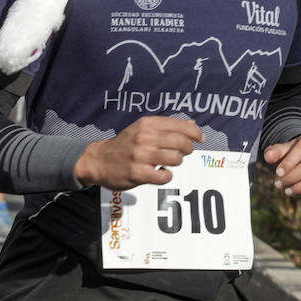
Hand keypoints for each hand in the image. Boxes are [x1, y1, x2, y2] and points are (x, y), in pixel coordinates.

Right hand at [73, 116, 203, 189]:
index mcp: (147, 124)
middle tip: (185, 152)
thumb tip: (192, 124)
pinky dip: (166, 175)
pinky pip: (165, 176)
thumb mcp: (142, 129)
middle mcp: (144, 137)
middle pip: (181, 142)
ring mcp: (141, 156)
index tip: (200, 138)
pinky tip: (160, 172)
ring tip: (170, 162)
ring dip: (177, 161)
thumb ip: (166, 127)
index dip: (194, 132)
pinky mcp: (138, 173)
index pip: (179, 125)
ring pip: (176, 159)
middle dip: (188, 148)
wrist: (99, 160)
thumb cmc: (125, 144)